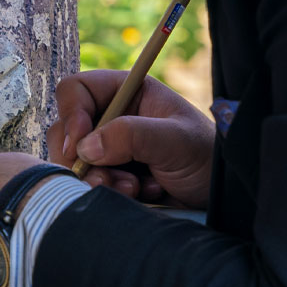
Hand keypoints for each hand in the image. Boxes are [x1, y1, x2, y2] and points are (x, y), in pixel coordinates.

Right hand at [48, 70, 214, 209]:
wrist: (221, 195)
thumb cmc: (207, 157)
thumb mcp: (176, 141)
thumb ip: (133, 136)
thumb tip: (85, 147)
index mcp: (127, 92)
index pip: (76, 90)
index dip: (72, 114)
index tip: (80, 145)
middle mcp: (111, 116)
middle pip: (65, 129)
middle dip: (80, 158)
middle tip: (106, 179)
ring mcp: (107, 148)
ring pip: (72, 160)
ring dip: (96, 178)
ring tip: (133, 189)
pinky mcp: (109, 175)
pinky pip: (86, 182)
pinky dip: (106, 192)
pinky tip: (138, 196)